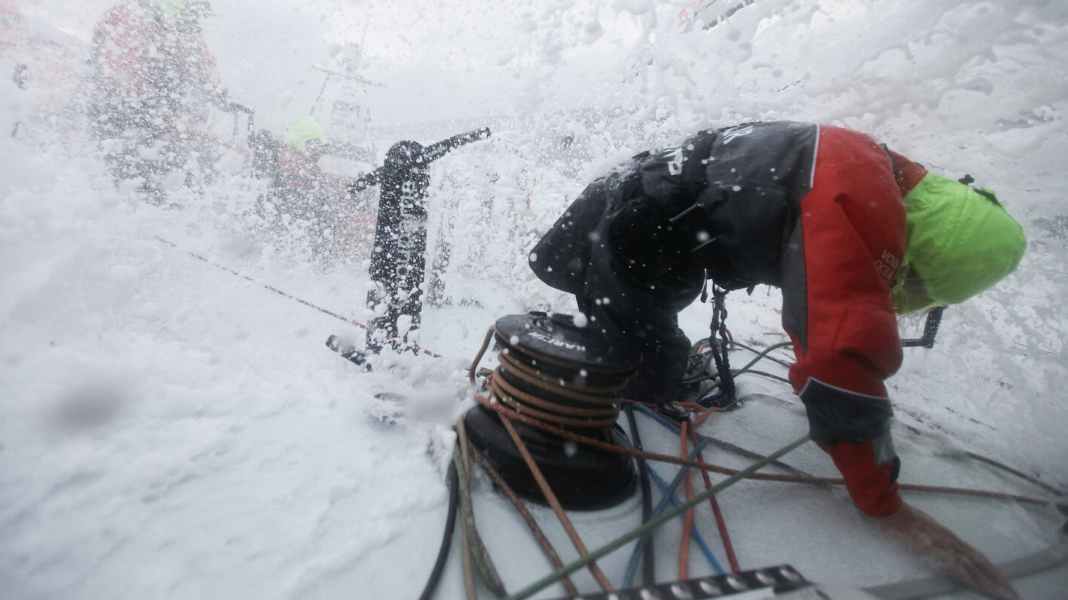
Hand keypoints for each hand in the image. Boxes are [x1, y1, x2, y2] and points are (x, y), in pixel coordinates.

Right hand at [881, 502, 1019, 599]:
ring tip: (1003, 594)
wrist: (887, 510)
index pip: (976, 555)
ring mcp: (943, 545)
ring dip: (988, 581)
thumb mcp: (921, 528)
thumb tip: (939, 549)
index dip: (990, 568)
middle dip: (997, 578)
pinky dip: (968, 577)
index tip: (1003, 580)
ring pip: (972, 566)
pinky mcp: (934, 550)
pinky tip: (978, 586)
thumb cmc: (899, 517)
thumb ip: (933, 538)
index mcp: (948, 536)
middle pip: (980, 561)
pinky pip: (955, 567)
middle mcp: (951, 541)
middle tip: (1013, 593)